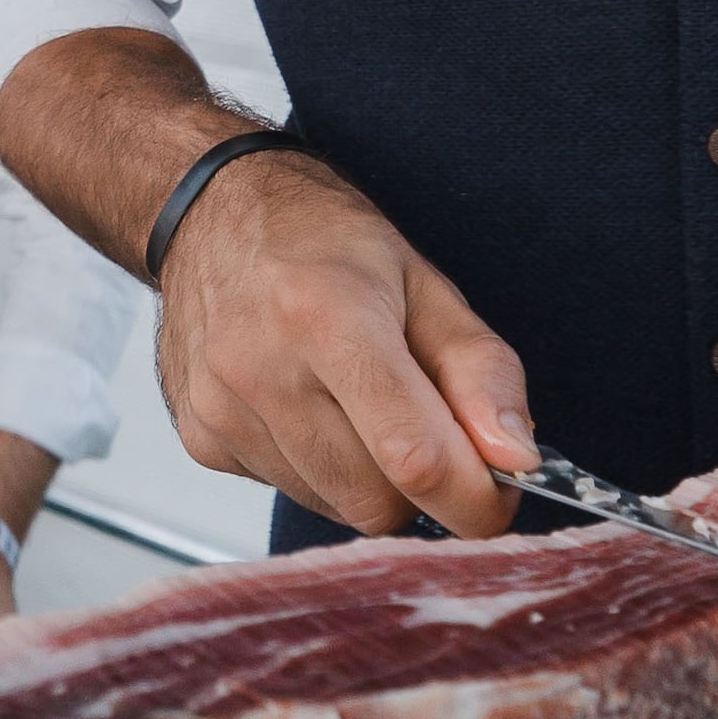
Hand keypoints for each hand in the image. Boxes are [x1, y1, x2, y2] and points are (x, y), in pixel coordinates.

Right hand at [154, 151, 534, 538]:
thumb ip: (481, 372)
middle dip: (420, 485)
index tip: (496, 496)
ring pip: (334, 507)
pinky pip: (290, 493)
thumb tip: (516, 459)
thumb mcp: (426, 283)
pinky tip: (307, 406)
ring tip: (354, 402)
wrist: (214, 211)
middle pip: (377, 500)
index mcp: (329, 318)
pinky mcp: (201, 437)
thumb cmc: (323, 240)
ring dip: (367, 478)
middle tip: (422, 424)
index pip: (414, 455)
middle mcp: (262, 368)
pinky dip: (318, 470)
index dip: (473, 499)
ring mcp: (222, 409)